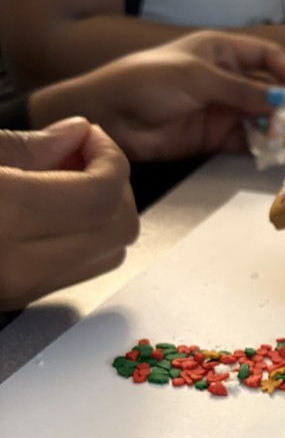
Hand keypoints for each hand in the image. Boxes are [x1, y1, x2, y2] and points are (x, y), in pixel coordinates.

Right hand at [0, 118, 137, 310]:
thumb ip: (25, 147)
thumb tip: (76, 136)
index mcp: (4, 217)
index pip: (100, 195)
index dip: (110, 159)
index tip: (92, 139)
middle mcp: (19, 265)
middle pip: (120, 230)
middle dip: (114, 186)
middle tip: (80, 157)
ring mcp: (21, 290)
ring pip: (109, 256)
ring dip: (103, 215)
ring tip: (62, 182)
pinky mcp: (18, 300)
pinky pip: (79, 271)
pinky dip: (83, 238)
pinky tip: (50, 211)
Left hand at [28, 31, 284, 161]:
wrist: (111, 115)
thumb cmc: (149, 81)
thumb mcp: (198, 78)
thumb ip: (241, 91)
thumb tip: (282, 101)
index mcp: (221, 51)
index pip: (266, 56)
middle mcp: (226, 79)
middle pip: (268, 89)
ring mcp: (221, 110)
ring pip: (261, 118)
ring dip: (277, 128)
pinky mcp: (213, 138)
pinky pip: (245, 141)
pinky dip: (260, 147)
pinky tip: (273, 153)